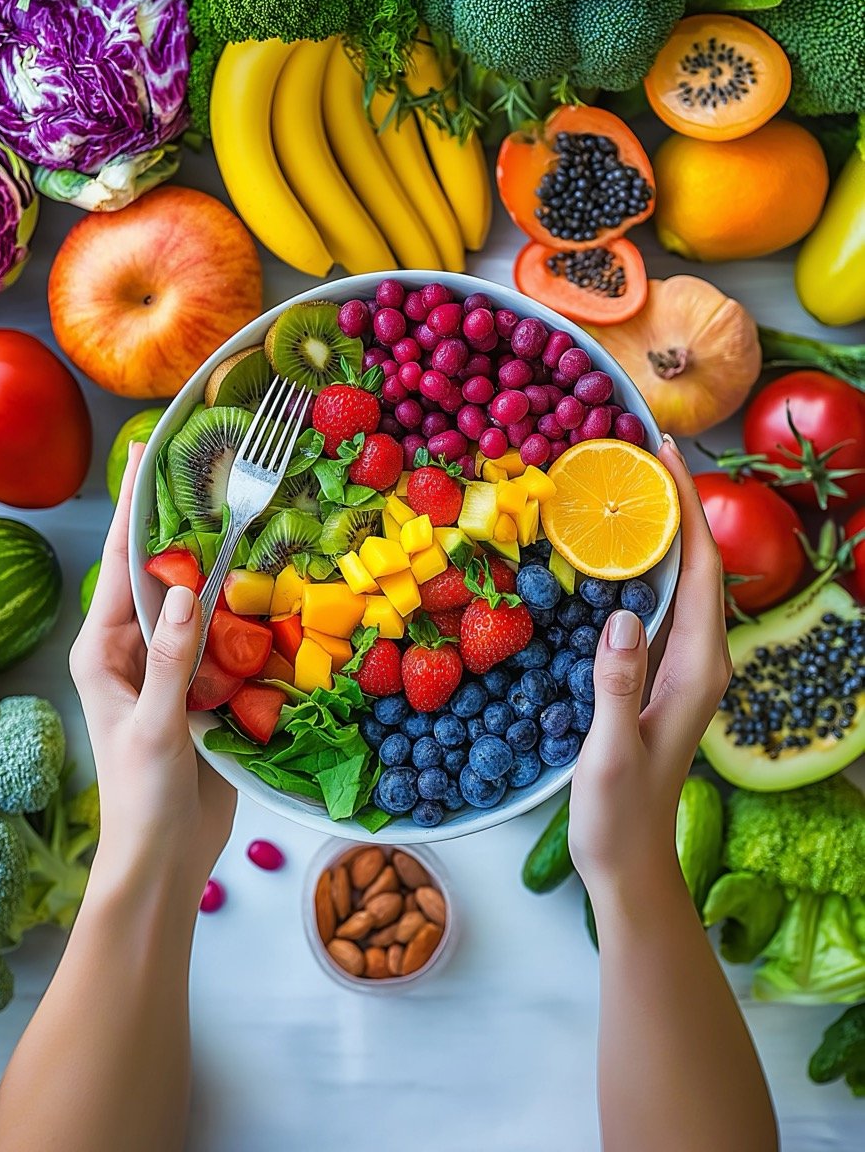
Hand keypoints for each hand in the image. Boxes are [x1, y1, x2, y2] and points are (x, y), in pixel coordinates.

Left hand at [69, 444, 235, 905]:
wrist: (166, 857)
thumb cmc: (143, 797)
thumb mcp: (156, 728)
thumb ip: (171, 662)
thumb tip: (184, 592)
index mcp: (107, 650)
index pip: (123, 564)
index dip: (136, 506)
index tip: (147, 453)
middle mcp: (138, 649)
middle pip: (163, 573)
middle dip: (185, 524)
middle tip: (216, 470)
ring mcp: (175, 668)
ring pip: (202, 603)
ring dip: (225, 569)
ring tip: (255, 516)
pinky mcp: (208, 689)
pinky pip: (230, 640)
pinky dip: (251, 616)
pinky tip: (279, 590)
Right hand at [568, 437, 730, 904]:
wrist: (630, 861)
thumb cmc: (619, 814)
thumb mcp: (611, 751)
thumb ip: (618, 684)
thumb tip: (621, 618)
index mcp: (698, 670)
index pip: (703, 571)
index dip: (690, 507)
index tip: (667, 455)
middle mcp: (700, 661)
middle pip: (699, 565)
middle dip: (679, 504)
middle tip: (643, 453)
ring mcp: (683, 669)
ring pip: (682, 583)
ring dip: (664, 532)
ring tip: (631, 488)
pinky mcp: (662, 677)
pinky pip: (661, 606)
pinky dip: (646, 567)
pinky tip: (617, 555)